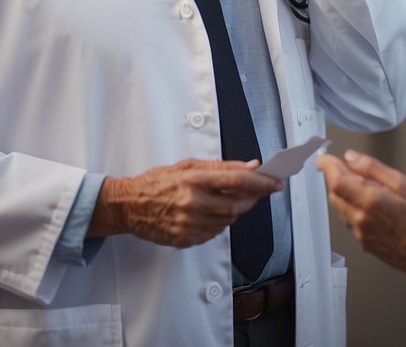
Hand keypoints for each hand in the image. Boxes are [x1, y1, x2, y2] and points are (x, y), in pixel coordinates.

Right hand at [89, 158, 281, 247]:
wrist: (129, 206)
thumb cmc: (156, 182)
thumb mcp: (188, 165)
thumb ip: (222, 166)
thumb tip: (251, 166)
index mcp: (195, 180)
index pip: (239, 181)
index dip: (262, 183)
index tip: (276, 183)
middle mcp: (194, 203)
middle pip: (239, 205)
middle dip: (253, 198)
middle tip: (258, 192)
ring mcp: (190, 224)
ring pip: (229, 220)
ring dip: (235, 210)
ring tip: (223, 200)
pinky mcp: (186, 239)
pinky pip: (215, 232)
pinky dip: (219, 222)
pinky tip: (209, 213)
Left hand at [317, 150, 405, 286]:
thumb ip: (374, 169)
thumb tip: (353, 158)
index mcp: (370, 201)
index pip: (335, 180)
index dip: (327, 166)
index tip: (326, 157)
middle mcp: (360, 218)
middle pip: (334, 194)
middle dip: (335, 177)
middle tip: (345, 166)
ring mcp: (361, 233)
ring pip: (341, 207)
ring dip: (344, 192)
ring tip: (362, 183)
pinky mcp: (365, 242)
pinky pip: (351, 220)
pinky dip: (353, 207)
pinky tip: (370, 203)